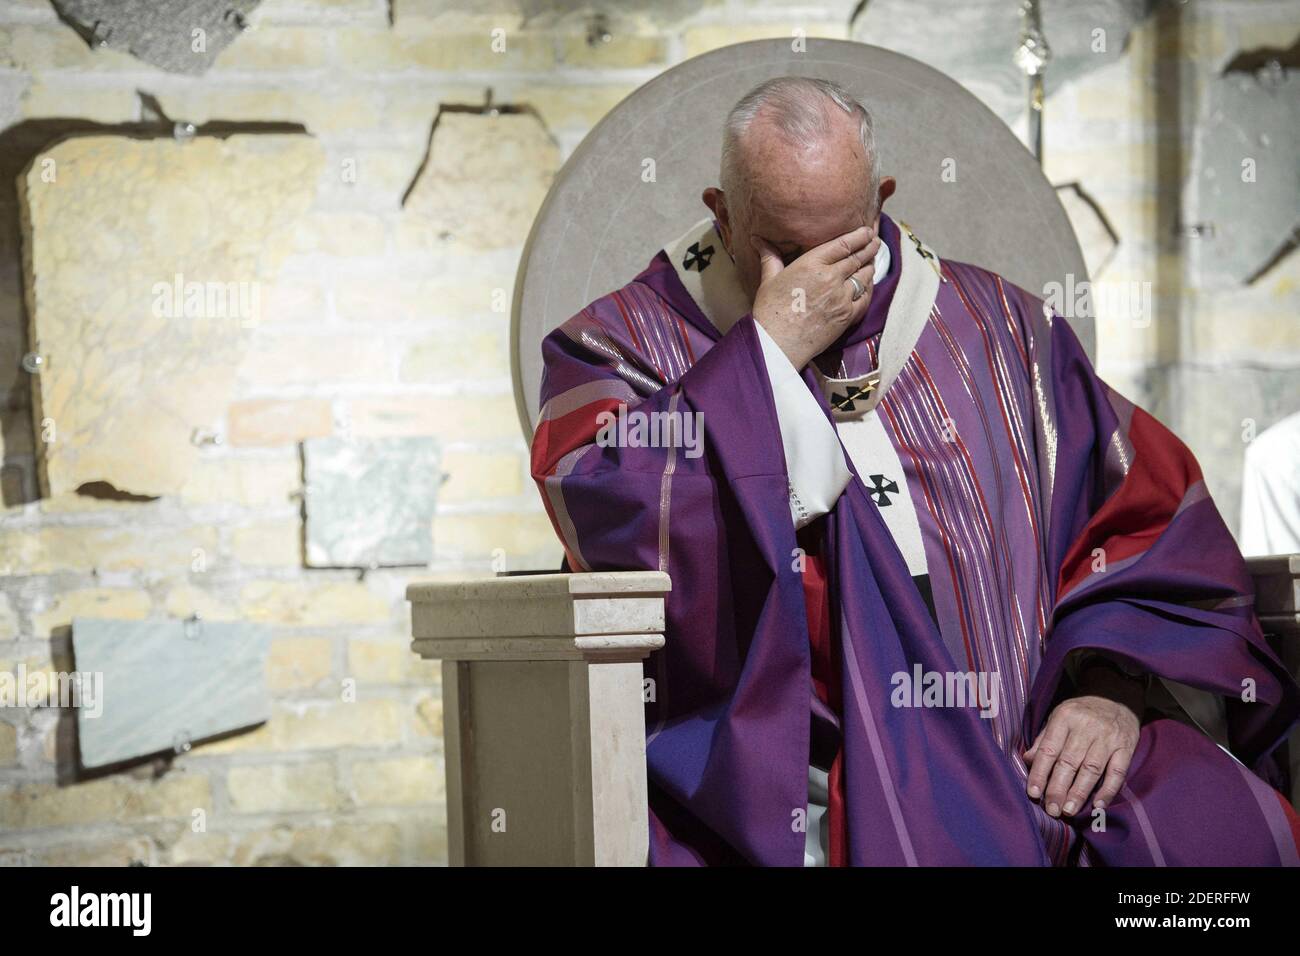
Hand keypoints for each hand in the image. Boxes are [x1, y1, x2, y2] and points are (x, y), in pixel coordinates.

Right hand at [751, 225, 880, 368]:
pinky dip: (869, 288)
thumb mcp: (768, 279)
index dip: (859, 235)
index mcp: (812, 264)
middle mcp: (831, 277)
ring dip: (870, 266)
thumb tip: (758, 240)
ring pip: (864, 276)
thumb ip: (770, 257)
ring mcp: (842, 297)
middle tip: (875, 241)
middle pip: (857, 258)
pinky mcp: (847, 316)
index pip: (843, 244)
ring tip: (872, 260)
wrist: (778, 343)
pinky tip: (868, 284)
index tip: (867, 230)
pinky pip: (865, 297)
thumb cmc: (770, 311)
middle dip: (869, 247)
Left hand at [1024, 676, 1140, 817]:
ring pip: (1091, 769)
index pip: (1049, 750)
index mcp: (1065, 718)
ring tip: (1068, 810)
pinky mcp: (1126, 747)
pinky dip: (1108, 790)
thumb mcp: (1059, 716)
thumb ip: (1045, 739)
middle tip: (1051, 809)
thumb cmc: (1082, 711)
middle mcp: (1086, 727)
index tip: (1033, 793)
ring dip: (1079, 793)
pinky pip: (1117, 772)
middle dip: (1058, 788)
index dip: (1040, 773)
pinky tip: (1098, 804)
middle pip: (1069, 762)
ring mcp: (1108, 738)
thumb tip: (1027, 760)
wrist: (1117, 695)